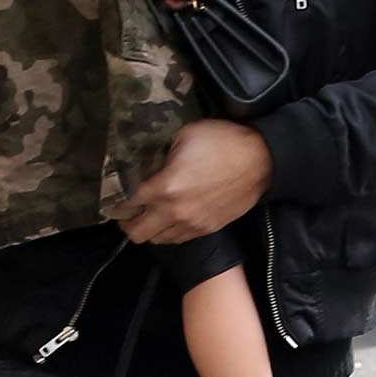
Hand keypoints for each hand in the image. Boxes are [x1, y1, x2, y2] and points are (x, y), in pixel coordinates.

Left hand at [114, 120, 271, 244]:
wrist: (260, 160)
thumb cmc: (221, 141)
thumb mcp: (183, 136)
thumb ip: (161, 156)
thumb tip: (152, 167)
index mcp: (164, 187)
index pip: (128, 204)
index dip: (117, 203)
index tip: (115, 200)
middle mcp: (174, 211)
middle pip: (137, 233)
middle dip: (127, 224)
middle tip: (127, 214)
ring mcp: (192, 224)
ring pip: (157, 240)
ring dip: (149, 230)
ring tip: (149, 217)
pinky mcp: (207, 229)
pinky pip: (179, 240)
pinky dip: (168, 233)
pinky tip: (170, 220)